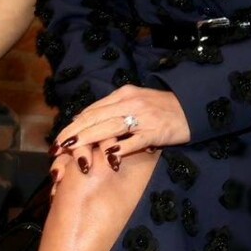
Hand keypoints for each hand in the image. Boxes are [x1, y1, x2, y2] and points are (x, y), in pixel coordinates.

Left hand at [52, 86, 189, 174]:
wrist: (193, 107)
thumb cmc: (161, 107)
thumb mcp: (134, 101)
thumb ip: (111, 108)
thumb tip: (84, 118)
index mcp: (123, 95)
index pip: (92, 111)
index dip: (73, 125)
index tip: (58, 139)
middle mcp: (130, 103)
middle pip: (96, 118)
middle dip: (74, 133)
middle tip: (57, 147)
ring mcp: (143, 117)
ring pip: (111, 127)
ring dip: (89, 138)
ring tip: (73, 149)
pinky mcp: (156, 131)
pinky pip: (136, 140)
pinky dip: (122, 147)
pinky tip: (109, 156)